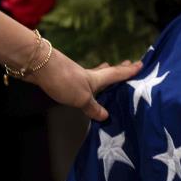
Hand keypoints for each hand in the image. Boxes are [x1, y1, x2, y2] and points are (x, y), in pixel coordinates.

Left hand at [28, 50, 142, 120]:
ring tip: (109, 70)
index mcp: (98, 78)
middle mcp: (89, 75)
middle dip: (118, 69)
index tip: (141, 64)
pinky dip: (89, 81)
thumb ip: (93, 107)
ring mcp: (77, 75)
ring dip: (103, 73)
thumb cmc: (65, 81)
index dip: (129, 71)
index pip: (117, 74)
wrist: (39, 67)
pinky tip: (85, 85)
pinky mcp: (65, 78)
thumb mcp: (82, 98)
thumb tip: (105, 116)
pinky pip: (83, 81)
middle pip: (108, 71)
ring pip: (95, 74)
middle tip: (128, 64)